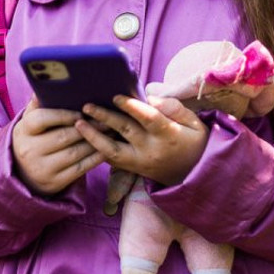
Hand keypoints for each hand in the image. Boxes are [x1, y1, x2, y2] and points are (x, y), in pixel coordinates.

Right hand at [11, 96, 105, 194]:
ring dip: (95, 141)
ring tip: (110, 131)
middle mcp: (30, 150)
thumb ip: (39, 103)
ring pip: (74, 153)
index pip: (41, 119)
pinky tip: (106, 149)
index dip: (62, 115)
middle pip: (62, 136)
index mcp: (23, 131)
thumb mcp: (30, 121)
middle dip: (87, 127)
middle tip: (106, 119)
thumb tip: (47, 82)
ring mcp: (42, 168)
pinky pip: (80, 169)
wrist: (24, 173)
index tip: (81, 111)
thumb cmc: (34, 138)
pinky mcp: (55, 182)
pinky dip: (95, 158)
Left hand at [74, 95, 208, 185]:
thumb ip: (174, 108)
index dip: (132, 107)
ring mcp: (140, 162)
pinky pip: (112, 161)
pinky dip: (97, 149)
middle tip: (87, 106)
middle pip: (125, 131)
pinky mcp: (133, 169)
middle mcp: (152, 149)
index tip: (116, 96)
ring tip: (78, 124)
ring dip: (94, 137)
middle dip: (105, 117)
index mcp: (169, 135)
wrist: (196, 176)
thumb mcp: (195, 123)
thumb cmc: (195, 143)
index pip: (148, 119)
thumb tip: (150, 97)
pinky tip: (84, 137)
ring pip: (113, 151)